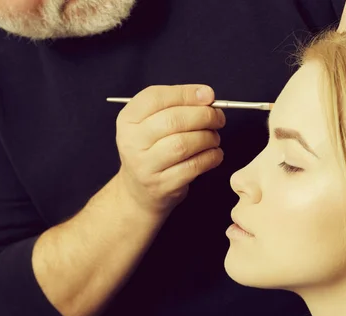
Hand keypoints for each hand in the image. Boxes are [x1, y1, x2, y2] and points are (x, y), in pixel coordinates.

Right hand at [114, 85, 224, 215]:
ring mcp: (146, 166)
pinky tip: (215, 154)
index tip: (208, 95)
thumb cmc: (152, 150)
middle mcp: (132, 142)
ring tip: (214, 137)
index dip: (186, 93)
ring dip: (208, 137)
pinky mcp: (163, 185)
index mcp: (127, 120)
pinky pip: (193, 166)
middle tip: (218, 118)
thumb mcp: (151, 124)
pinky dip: (210, 157)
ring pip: (183, 144)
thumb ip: (175, 105)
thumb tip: (206, 95)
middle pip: (172, 120)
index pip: (155, 97)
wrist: (139, 191)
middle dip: (203, 116)